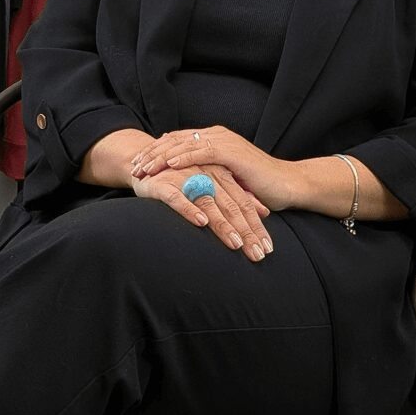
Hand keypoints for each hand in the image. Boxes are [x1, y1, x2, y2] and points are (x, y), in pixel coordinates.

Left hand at [130, 126, 298, 212]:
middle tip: (133, 167)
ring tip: (144, 167)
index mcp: (212, 140)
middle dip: (152, 154)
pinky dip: (185, 157)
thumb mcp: (224, 180)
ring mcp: (224, 142)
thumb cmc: (257, 187)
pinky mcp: (232, 152)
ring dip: (162, 156)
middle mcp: (216, 136)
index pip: (176, 142)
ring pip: (184, 144)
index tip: (136, 165)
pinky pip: (203, 152)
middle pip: (175, 140)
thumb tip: (182, 187)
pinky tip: (169, 164)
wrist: (287, 184)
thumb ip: (205, 177)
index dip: (155, 152)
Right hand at [130, 162, 274, 260]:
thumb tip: (265, 211)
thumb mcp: (216, 182)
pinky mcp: (165, 183)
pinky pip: (178, 197)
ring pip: (209, 204)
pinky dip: (190, 209)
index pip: (244, 204)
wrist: (147, 159)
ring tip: (236, 244)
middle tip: (258, 254)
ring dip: (224, 225)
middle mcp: (207, 175)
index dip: (256, 227)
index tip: (267, 249)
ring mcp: (186, 178)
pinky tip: (201, 222)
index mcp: (222, 175)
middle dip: (246, 232)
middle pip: (231, 206)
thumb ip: (239, 195)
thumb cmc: (185, 176)